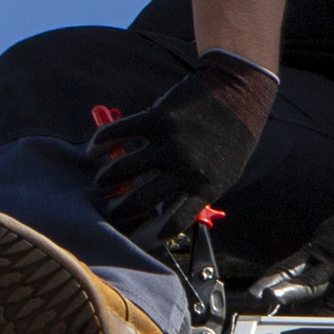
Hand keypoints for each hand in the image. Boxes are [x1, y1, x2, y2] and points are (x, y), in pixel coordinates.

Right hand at [90, 50, 279, 247]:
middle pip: (140, 200)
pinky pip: (118, 133)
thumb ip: (196, 190)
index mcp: (204, 187)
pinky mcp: (156, 119)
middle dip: (118, 210)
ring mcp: (169, 144)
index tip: (134, 238)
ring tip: (100, 183)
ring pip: (122, 169)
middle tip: (108, 211)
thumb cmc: (230, 140)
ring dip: (105, 179)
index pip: (175, 222)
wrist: (239, 95)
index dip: (150, 235)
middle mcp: (185, 169)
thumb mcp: (222, 173)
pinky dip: (101, 142)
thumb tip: (165, 209)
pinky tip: (94, 149)